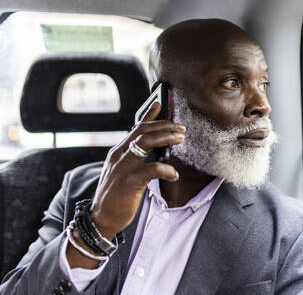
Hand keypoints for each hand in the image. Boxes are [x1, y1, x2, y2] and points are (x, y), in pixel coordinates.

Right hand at [90, 102, 185, 238]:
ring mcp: (123, 167)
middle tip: (181, 128)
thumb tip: (155, 148)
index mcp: (118, 151)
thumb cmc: (116, 195)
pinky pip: (152, 169)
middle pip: (143, 131)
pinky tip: (174, 174)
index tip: (160, 103)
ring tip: (180, 139)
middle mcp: (119, 155)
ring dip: (166, 138)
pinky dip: (166, 169)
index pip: (136, 128)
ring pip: (146, 143)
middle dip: (164, 126)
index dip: (149, 115)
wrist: (101, 218)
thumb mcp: (122, 171)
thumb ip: (134, 158)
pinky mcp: (130, 181)